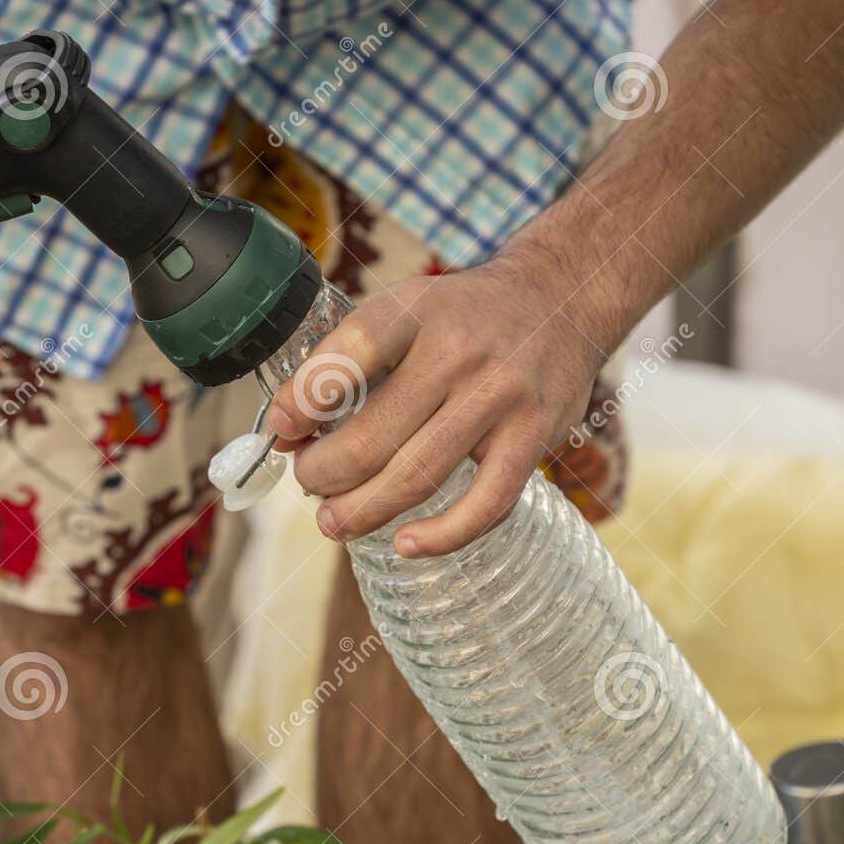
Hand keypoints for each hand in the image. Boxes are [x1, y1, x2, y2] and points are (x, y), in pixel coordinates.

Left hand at [266, 258, 606, 557]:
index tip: (281, 429)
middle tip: (308, 481)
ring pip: (416, 475)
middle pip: (372, 435)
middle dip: (323, 472)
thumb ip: (350, 362)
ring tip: (333, 522)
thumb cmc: (464, 317)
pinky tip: (406, 544)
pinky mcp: (534, 437)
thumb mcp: (407, 309)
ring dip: (362, 510)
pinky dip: (442, 535)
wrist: (562, 299)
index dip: (305, 397)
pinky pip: (486, 503)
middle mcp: (459, 351)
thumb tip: (285, 432)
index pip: (351, 352)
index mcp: (416, 310)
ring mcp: (500, 397)